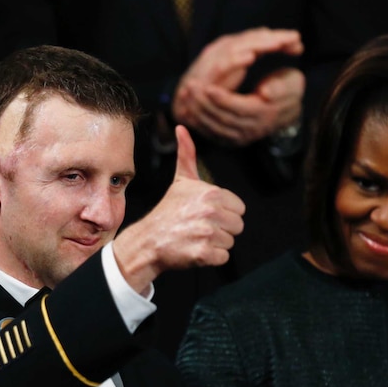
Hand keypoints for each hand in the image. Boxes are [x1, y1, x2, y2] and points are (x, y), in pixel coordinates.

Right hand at [113, 126, 244, 291]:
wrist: (148, 240)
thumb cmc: (168, 212)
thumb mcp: (181, 180)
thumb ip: (187, 154)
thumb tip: (181, 128)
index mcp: (211, 193)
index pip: (239, 209)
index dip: (225, 213)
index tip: (205, 215)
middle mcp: (211, 212)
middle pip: (237, 226)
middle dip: (222, 230)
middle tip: (200, 227)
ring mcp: (207, 233)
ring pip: (230, 242)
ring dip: (216, 244)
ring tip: (196, 238)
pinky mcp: (204, 253)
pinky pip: (223, 258)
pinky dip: (211, 258)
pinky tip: (195, 250)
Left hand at [198, 68, 304, 145]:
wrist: (289, 108)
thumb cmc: (289, 88)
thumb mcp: (292, 83)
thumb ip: (280, 87)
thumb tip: (265, 93)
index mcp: (265, 114)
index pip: (238, 108)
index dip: (222, 99)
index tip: (206, 87)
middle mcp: (252, 128)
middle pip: (223, 118)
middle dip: (204, 104)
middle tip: (189, 87)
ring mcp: (243, 135)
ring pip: (216, 127)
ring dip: (199, 112)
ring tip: (185, 95)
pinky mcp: (235, 137)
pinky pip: (214, 132)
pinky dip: (200, 121)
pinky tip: (189, 109)